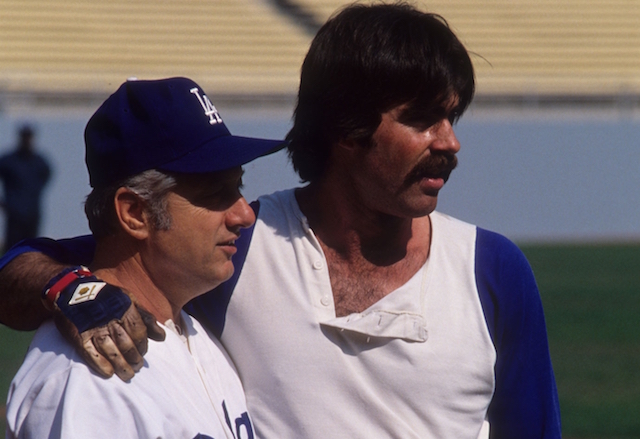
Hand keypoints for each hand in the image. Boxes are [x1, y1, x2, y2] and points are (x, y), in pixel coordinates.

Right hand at [43, 267, 165, 380]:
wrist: (73, 289)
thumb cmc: (107, 297)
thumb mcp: (130, 300)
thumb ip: (146, 318)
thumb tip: (162, 338)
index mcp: (125, 310)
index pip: (139, 332)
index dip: (143, 345)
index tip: (143, 353)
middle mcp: (111, 320)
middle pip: (126, 344)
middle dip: (134, 358)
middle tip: (137, 367)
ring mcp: (94, 329)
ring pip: (111, 351)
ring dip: (120, 365)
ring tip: (127, 375)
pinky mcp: (79, 336)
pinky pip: (90, 353)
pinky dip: (100, 364)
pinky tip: (108, 373)